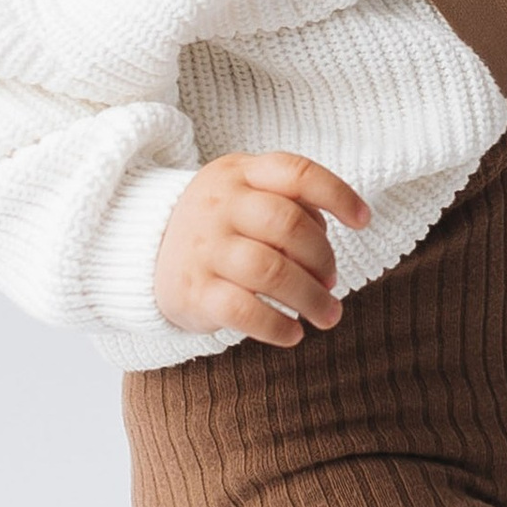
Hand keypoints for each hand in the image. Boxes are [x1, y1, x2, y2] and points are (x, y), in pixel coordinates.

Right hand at [153, 152, 369, 346]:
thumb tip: (328, 254)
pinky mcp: (192, 291)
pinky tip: (292, 333)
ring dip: (310, 299)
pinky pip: (244, 311)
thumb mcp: (246, 196)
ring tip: (325, 315)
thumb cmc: (220, 227)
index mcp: (240, 173)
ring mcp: (203, 247)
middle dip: (323, 258)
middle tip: (331, 283)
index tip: (363, 222)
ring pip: (271, 271)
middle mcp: (219, 204)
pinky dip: (277, 326)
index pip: (297, 172)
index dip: (338, 195)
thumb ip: (290, 207)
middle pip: (289, 225)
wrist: (143, 254)